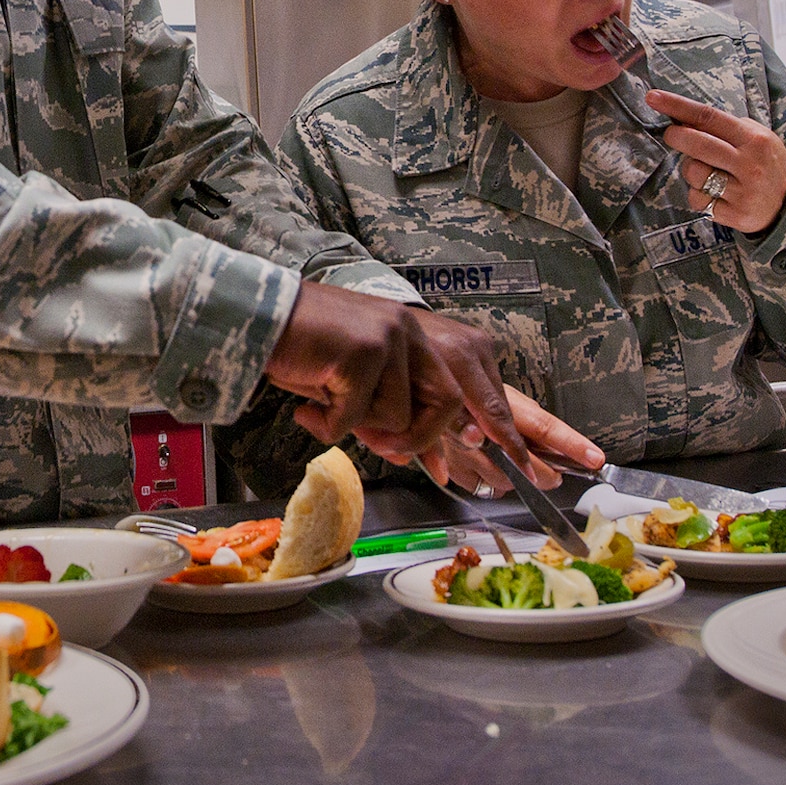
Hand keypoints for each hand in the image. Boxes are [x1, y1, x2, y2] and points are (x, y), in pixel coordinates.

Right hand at [263, 283, 529, 466]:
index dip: (500, 427)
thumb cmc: (307, 351)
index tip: (526, 464)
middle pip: (448, 405)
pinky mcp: (365, 351)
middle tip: (382, 449)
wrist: (258, 320)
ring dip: (360, 427)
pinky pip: (358, 418)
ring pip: (399, 417)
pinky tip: (308, 407)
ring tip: (326, 408)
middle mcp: (414, 330)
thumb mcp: (361, 381)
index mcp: (421, 335)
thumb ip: (395, 408)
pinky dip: (328, 425)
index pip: (474, 386)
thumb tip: (419, 455)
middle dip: (420, 440)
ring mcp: (392, 337)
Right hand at [419, 386, 601, 493]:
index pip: (544, 426)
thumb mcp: (494, 388)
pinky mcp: (448, 464)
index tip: (594, 458)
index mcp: (501, 401)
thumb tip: (551, 446)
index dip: (571, 444)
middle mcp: (481, 427)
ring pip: (503, 482)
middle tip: (554, 475)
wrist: (409, 373)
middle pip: (526, 466)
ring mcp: (462, 449)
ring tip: (513, 464)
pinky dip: (486, 480)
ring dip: (513, 478)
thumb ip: (521, 417)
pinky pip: (478, 486)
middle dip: (544, 475)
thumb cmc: (456, 373)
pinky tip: (483, 464)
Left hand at [646, 88, 785, 234]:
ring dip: (690, 170)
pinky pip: (698, 199)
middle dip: (676, 136)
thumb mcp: (756, 137)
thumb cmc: (764, 164)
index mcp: (755, 139)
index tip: (653, 97)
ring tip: (706, 171)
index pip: (709, 116)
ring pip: (694, 173)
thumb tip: (683, 117)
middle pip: (697, 144)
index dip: (677, 106)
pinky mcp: (735, 214)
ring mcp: (743, 191)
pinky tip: (715, 194)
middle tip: (672, 135)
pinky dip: (699, 195)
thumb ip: (724, 127)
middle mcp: (750, 164)